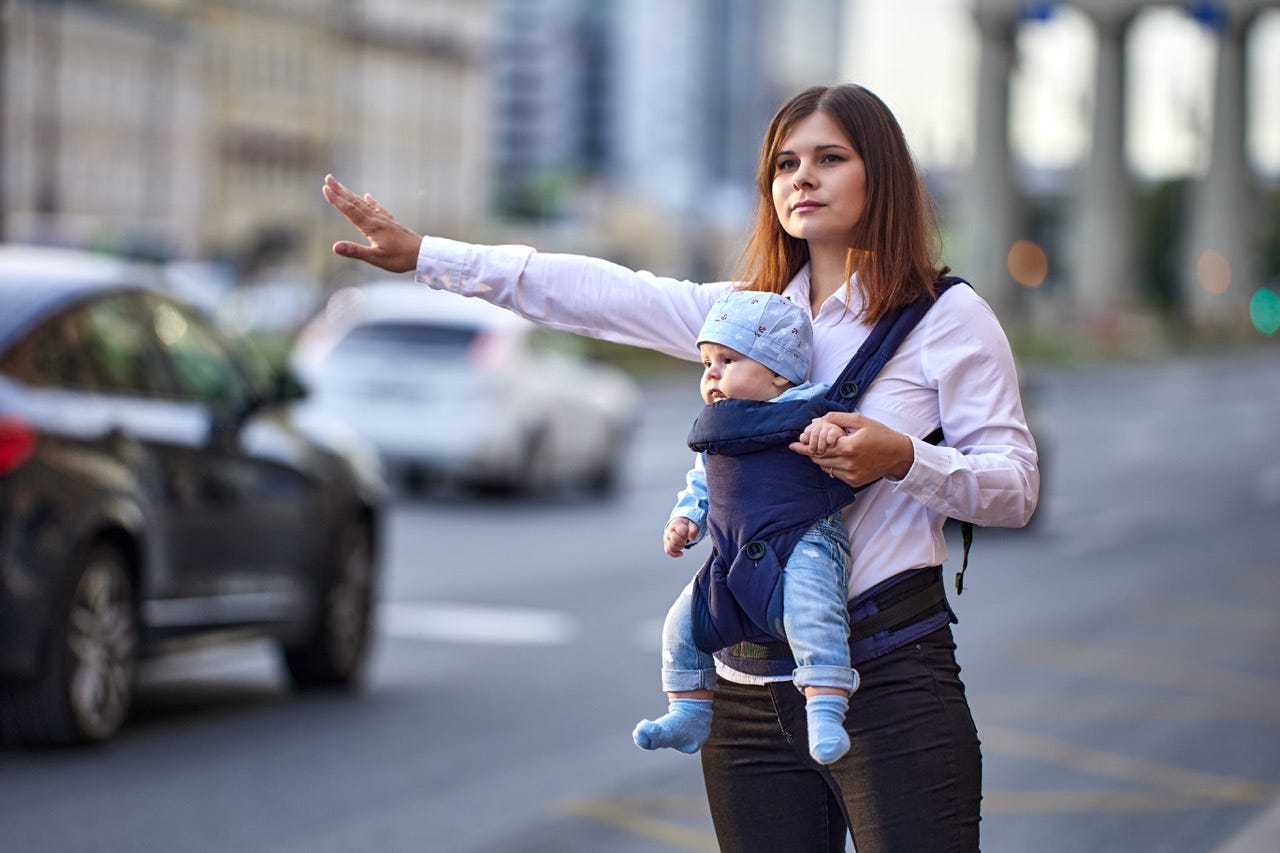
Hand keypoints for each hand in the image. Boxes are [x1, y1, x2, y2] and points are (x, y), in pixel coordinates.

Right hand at [322, 174, 421, 272]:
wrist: (423, 254)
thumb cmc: (400, 258)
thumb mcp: (376, 258)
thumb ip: (355, 251)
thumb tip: (334, 247)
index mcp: (371, 227)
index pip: (349, 211)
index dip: (336, 200)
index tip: (325, 188)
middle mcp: (377, 219)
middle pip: (355, 202)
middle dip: (340, 191)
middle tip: (328, 178)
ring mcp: (385, 220)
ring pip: (364, 204)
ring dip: (351, 194)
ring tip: (340, 186)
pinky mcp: (391, 223)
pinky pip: (378, 208)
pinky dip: (370, 201)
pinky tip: (367, 196)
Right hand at [663, 518, 699, 556]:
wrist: (678, 524)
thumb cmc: (685, 525)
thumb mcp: (692, 524)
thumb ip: (694, 530)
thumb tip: (691, 538)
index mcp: (676, 524)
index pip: (681, 531)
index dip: (687, 535)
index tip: (688, 534)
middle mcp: (669, 531)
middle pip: (675, 540)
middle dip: (683, 541)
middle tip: (686, 539)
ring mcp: (667, 538)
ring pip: (671, 547)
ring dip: (679, 547)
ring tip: (683, 544)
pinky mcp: (666, 544)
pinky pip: (668, 551)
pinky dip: (675, 554)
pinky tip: (681, 553)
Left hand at [790, 412, 913, 486]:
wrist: (898, 454)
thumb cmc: (880, 434)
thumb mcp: (859, 420)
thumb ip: (835, 419)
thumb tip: (814, 422)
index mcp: (849, 446)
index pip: (819, 447)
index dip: (804, 446)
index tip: (793, 444)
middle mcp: (849, 463)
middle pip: (819, 458)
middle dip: (809, 451)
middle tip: (800, 445)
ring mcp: (851, 475)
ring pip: (825, 467)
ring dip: (819, 458)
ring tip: (821, 449)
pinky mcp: (854, 482)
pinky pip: (834, 474)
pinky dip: (830, 465)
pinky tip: (835, 457)